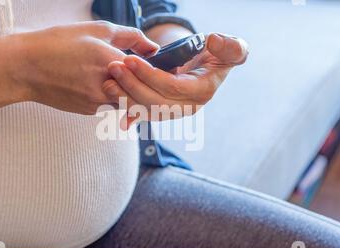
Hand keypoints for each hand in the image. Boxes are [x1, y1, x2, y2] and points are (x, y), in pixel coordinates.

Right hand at [14, 21, 158, 114]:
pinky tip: (96, 84)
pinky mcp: (88, 110)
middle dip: (146, 86)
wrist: (25, 68)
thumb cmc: (57, 44)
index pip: (148, 73)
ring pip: (126, 102)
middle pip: (141, 93)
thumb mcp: (96, 30)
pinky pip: (108, 106)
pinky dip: (110, 97)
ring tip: (116, 78)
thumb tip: (153, 48)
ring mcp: (97, 102)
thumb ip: (130, 37)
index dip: (154, 71)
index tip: (158, 70)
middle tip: (146, 80)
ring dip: (129, 93)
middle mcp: (107, 86)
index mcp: (111, 61)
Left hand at [102, 33, 247, 128]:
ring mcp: (174, 112)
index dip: (150, 75)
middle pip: (155, 102)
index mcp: (203, 92)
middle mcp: (188, 107)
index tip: (131, 60)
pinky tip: (112, 107)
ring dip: (125, 98)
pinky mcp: (163, 110)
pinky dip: (128, 112)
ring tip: (108, 81)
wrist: (207, 62)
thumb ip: (230, 47)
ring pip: (146, 111)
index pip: (172, 88)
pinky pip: (144, 114)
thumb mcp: (231, 47)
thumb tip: (214, 42)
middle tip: (114, 67)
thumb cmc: (218, 53)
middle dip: (132, 86)